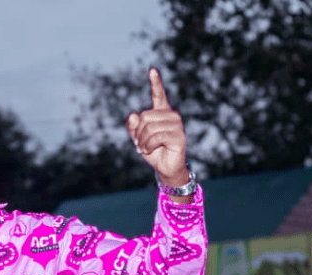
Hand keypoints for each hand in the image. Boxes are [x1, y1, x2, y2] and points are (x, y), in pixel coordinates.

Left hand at [126, 67, 188, 186]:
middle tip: (140, 144)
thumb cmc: (153, 150)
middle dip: (138, 133)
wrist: (165, 167)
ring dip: (142, 141)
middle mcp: (171, 115)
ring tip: (145, 148)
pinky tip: (151, 150)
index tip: (152, 70)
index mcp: (162, 112)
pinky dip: (148, 146)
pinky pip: (155, 137)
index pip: (158, 95)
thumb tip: (133, 114)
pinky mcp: (179, 136)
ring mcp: (177, 125)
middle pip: (144, 116)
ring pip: (149, 127)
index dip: (155, 83)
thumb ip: (133, 126)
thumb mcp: (138, 138)